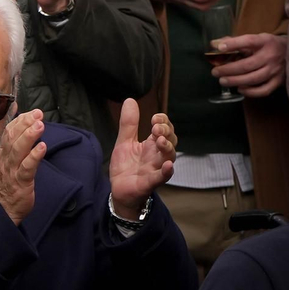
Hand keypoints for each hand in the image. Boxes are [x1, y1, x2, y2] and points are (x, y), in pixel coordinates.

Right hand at [0, 109, 45, 225]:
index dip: (20, 121)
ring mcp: (12, 170)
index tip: (32, 112)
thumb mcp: (10, 162)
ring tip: (40, 125)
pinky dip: (34, 156)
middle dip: (25, 124)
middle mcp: (5, 159)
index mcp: (3, 153)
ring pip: (18, 150)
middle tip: (38, 114)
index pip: (8, 132)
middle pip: (13, 137)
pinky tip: (42, 147)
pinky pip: (27, 167)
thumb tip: (27, 131)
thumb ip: (17, 147)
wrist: (3, 208)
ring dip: (29, 136)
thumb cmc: (10, 184)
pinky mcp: (20, 182)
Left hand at [109, 99, 174, 218]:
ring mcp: (155, 169)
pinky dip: (166, 171)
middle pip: (170, 141)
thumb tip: (130, 100)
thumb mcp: (124, 141)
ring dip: (167, 147)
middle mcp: (157, 156)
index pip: (165, 130)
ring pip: (168, 157)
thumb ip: (129, 123)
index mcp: (151, 145)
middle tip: (156, 128)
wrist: (118, 189)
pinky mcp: (150, 183)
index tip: (155, 117)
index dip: (163, 122)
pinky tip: (168, 165)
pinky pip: (161, 177)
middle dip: (166, 132)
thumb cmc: (126, 166)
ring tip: (160, 140)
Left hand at [211, 32, 286, 97]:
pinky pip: (264, 90)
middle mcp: (271, 56)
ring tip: (223, 81)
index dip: (233, 44)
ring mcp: (276, 70)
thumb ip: (235, 41)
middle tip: (215, 72)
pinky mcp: (279, 81)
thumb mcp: (255, 38)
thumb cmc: (268, 45)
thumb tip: (214, 44)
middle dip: (228, 69)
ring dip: (236, 81)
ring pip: (254, 78)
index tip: (218, 47)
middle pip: (247, 65)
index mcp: (264, 41)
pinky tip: (240, 89)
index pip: (248, 41)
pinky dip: (250, 92)